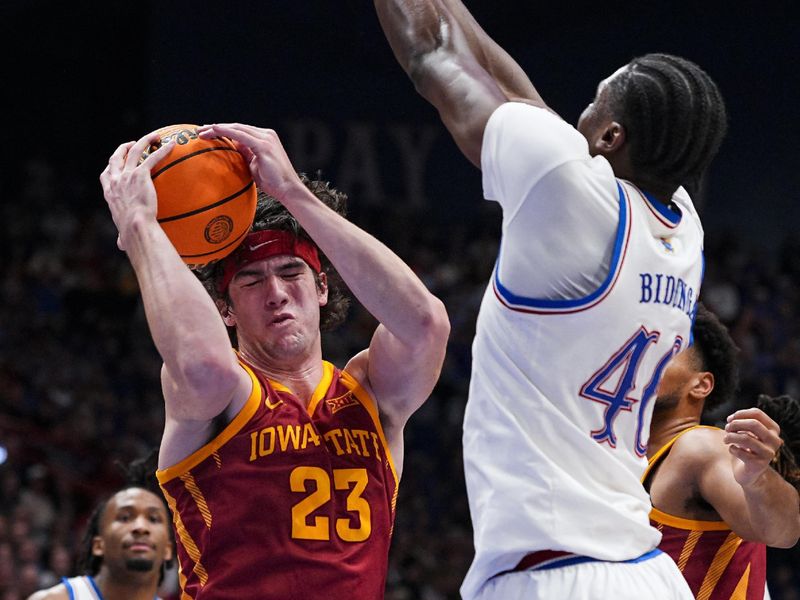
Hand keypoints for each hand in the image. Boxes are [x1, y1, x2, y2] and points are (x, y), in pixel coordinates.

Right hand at [99, 132, 175, 249]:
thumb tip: (121, 246)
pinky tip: (171, 145)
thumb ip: (121, 236)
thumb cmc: (130, 234)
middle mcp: (115, 181)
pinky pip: (152, 158)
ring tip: (155, 136)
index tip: (118, 161)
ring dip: (144, 141)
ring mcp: (127, 175)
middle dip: (124, 148)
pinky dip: (161, 150)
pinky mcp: (140, 175)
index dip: (112, 166)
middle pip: (116, 158)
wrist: (136, 227)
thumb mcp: (122, 234)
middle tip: (133, 143)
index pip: (106, 174)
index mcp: (109, 193)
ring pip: (134, 151)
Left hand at [197, 124, 301, 200]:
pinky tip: (214, 131)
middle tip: (200, 130)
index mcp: (264, 138)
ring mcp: (266, 138)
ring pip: (237, 128)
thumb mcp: (254, 166)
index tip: (208, 133)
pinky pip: (240, 135)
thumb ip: (245, 155)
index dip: (224, 131)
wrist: (288, 189)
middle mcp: (266, 135)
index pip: (240, 131)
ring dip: (218, 128)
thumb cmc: (273, 182)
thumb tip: (231, 149)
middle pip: (237, 127)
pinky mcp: (263, 145)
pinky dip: (226, 132)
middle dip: (217, 127)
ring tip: (202, 132)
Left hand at [724, 407, 783, 487]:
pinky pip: (740, 452)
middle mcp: (775, 441)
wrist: (749, 473)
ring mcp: (768, 453)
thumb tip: (731, 419)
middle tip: (726, 428)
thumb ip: (741, 423)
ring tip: (726, 439)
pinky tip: (733, 450)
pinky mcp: (759, 465)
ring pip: (745, 438)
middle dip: (735, 424)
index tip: (729, 419)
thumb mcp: (746, 432)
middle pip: (754, 424)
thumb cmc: (746, 448)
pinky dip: (732, 448)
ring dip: (730, 436)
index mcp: (773, 429)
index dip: (740, 414)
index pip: (757, 413)